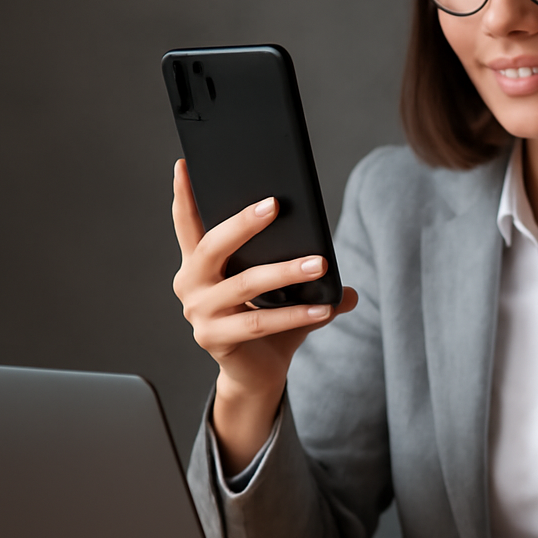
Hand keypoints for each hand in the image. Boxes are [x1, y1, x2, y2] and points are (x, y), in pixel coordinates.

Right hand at [171, 159, 356, 472]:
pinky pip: (260, 323)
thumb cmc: (268, 324)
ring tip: (319, 263)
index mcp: (201, 265)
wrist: (256, 375)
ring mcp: (199, 313)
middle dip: (243, 223)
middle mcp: (192, 285)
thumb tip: (352, 286)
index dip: (184, 195)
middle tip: (274, 204)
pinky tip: (327, 309)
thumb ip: (309, 277)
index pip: (188, 224)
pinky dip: (296, 314)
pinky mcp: (214, 339)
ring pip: (245, 284)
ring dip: (285, 271)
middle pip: (213, 247)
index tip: (186, 162)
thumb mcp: (287, 293)